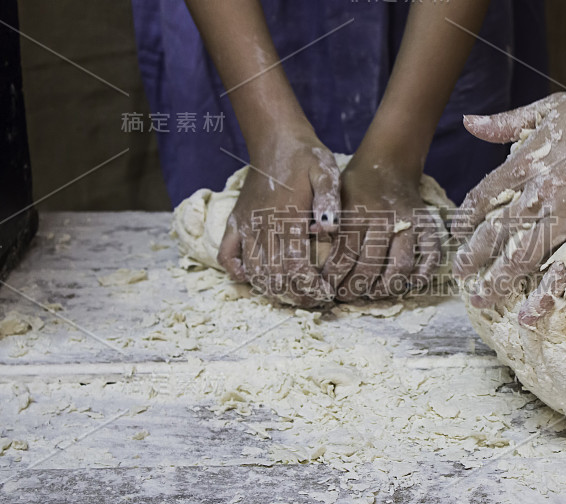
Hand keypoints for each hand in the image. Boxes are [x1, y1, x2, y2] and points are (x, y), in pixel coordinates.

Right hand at [217, 131, 339, 307]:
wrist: (276, 139)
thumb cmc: (306, 157)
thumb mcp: (325, 171)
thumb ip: (329, 198)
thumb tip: (328, 228)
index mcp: (285, 217)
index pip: (293, 266)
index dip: (308, 286)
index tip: (324, 294)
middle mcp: (261, 225)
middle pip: (273, 275)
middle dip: (295, 295)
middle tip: (314, 301)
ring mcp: (244, 225)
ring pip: (252, 271)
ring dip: (271, 289)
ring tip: (293, 296)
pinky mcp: (235, 222)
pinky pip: (227, 255)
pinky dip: (237, 272)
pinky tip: (252, 278)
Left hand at [323, 148, 441, 300]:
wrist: (388, 164)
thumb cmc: (356, 186)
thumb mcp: (334, 196)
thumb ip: (325, 219)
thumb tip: (313, 242)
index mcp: (358, 212)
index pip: (344, 255)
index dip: (334, 278)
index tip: (328, 288)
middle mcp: (385, 219)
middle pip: (370, 266)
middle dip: (355, 288)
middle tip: (347, 295)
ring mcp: (409, 224)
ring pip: (400, 268)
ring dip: (384, 288)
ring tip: (372, 293)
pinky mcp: (428, 227)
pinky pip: (431, 257)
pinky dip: (421, 275)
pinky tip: (406, 284)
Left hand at [452, 84, 565, 321]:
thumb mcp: (550, 108)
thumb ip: (507, 122)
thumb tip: (470, 122)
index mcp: (527, 162)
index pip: (484, 195)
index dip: (467, 216)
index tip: (458, 231)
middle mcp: (539, 192)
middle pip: (495, 231)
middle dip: (473, 255)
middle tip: (460, 273)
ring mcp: (565, 214)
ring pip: (520, 255)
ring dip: (497, 281)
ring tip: (480, 299)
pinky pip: (563, 269)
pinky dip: (545, 294)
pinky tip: (528, 314)